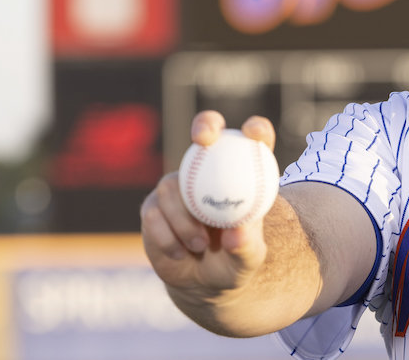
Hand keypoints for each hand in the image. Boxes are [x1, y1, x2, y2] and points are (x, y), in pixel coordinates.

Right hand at [140, 111, 278, 301]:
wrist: (204, 282)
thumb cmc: (235, 262)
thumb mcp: (249, 259)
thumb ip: (246, 245)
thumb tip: (236, 233)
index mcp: (242, 174)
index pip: (253, 140)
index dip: (256, 128)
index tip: (255, 134)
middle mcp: (208, 171)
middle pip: (205, 131)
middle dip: (205, 125)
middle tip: (204, 139)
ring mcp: (177, 186)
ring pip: (171, 185)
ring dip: (184, 219)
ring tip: (199, 245)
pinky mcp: (153, 207)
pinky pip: (154, 214)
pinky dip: (169, 237)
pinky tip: (180, 253)